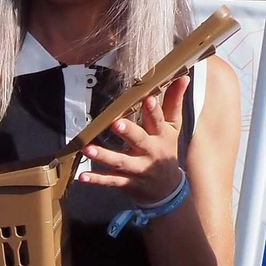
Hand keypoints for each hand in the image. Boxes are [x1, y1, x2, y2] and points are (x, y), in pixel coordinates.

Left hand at [79, 75, 187, 204]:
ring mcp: (137, 168)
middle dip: (129, 132)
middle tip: (116, 124)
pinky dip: (96, 180)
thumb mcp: (173, 127)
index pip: (158, 121)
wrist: (167, 188)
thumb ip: (174, 102)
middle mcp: (150, 152)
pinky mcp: (126, 182)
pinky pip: (110, 181)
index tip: (147, 99)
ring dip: (104, 156)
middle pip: (140, 140)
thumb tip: (183, 77)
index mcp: (161, 135)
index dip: (154, 110)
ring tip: (88, 148)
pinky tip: (82, 177)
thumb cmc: (166, 150)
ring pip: (120, 161)